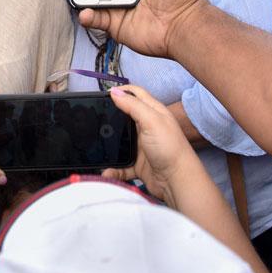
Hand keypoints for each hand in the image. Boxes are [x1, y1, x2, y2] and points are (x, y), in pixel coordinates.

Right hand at [102, 85, 197, 204]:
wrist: (177, 181)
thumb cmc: (170, 148)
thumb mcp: (152, 121)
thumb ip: (133, 105)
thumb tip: (114, 91)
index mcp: (153, 113)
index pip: (135, 94)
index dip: (121, 91)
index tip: (102, 94)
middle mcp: (146, 127)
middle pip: (123, 116)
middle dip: (109, 116)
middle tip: (94, 118)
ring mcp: (141, 146)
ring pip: (118, 141)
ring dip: (108, 145)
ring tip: (95, 145)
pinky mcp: (137, 163)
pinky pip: (120, 164)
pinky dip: (113, 169)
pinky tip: (107, 171)